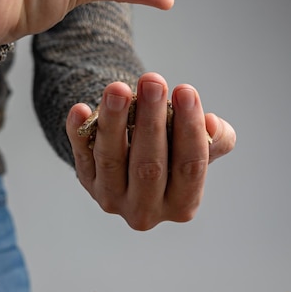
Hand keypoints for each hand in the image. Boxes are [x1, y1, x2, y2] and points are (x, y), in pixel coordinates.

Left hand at [66, 72, 235, 229]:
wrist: (136, 156)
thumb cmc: (174, 148)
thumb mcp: (198, 147)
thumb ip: (213, 139)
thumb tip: (212, 124)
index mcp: (182, 204)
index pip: (190, 166)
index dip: (189, 128)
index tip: (185, 90)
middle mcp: (146, 210)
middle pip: (149, 165)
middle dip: (151, 120)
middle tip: (152, 81)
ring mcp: (112, 198)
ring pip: (111, 159)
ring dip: (114, 121)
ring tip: (118, 88)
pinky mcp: (87, 181)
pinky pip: (80, 155)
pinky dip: (77, 132)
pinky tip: (80, 109)